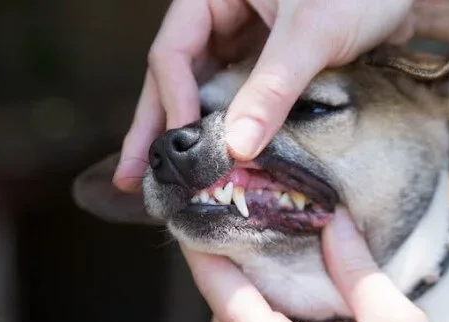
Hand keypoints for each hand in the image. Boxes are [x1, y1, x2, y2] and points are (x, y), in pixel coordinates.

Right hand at [114, 0, 415, 192]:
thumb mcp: (312, 34)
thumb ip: (274, 87)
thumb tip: (238, 145)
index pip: (174, 49)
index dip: (170, 98)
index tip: (178, 143)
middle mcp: (223, 16)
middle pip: (178, 75)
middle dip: (158, 125)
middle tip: (136, 175)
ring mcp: (245, 42)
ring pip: (204, 91)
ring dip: (187, 133)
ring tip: (166, 180)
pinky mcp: (269, 65)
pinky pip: (237, 99)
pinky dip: (227, 130)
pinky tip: (217, 161)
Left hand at [180, 208, 448, 321]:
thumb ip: (358, 272)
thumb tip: (335, 221)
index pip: (228, 303)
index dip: (206, 261)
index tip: (193, 226)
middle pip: (224, 321)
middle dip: (224, 277)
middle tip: (237, 234)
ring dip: (239, 304)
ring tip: (261, 264)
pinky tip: (284, 306)